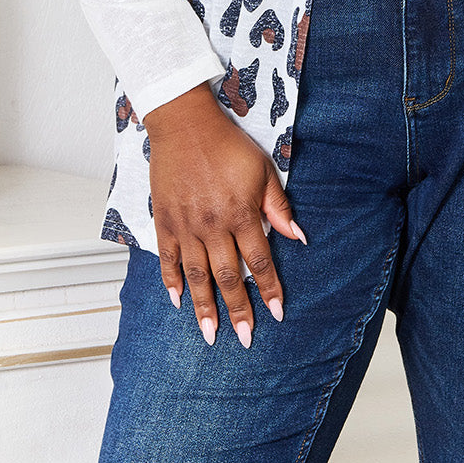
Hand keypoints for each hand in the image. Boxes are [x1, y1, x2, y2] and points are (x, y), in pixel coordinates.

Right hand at [144, 83, 305, 347]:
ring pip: (196, 276)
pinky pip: (167, 259)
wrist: (184, 124)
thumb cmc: (227, 144)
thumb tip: (298, 236)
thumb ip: (278, 206)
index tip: (276, 313)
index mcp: (241, 213)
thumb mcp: (262, 170)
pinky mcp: (164, 221)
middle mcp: (213, 226)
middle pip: (228, 277)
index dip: (268, 289)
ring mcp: (186, 226)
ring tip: (210, 334)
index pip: (259, 261)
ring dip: (204, 308)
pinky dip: (172, 282)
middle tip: (244, 339)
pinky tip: (178, 301)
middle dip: (238, 311)